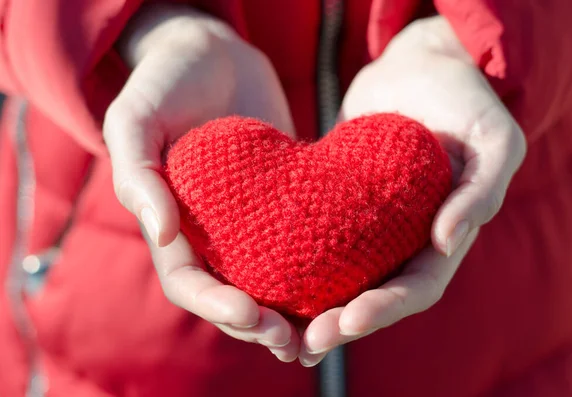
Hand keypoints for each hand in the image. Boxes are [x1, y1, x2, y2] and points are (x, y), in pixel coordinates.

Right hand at [103, 4, 298, 360]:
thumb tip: (159, 234)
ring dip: (291, 312)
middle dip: (258, 324)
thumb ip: (137, 173)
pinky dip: (317, 269)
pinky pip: (298, 242)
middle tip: (293, 343)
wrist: (212, 53)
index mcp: (170, 222)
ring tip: (324, 333)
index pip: (188, 281)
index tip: (252, 315)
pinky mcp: (280, 201)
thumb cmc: (165, 81)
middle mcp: (208, 231)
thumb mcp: (136, 117)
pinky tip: (346, 284)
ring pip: (267, 279)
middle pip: (229, 293)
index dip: (215, 305)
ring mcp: (245, 219)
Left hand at [299, 16, 525, 365]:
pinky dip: (297, 262)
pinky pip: (318, 238)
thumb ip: (481, 190)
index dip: (385, 310)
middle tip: (303, 343)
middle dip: (342, 322)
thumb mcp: (493, 139)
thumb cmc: (465, 98)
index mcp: (445, 234)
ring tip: (278, 330)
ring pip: (343, 276)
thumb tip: (447, 241)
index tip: (347, 323)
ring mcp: (372, 223)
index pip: (417, 287)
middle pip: (375, 294)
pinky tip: (265, 277)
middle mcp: (407, 238)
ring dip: (315, 306)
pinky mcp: (340, 202)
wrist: (420, 67)